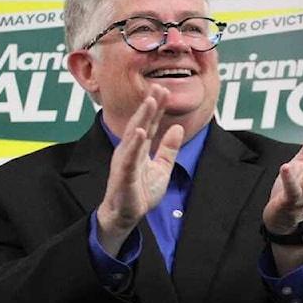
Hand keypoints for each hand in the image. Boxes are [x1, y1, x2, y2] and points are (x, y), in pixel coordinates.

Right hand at [96, 85, 183, 254]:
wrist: (127, 215)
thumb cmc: (141, 191)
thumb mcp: (162, 168)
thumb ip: (169, 148)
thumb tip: (178, 128)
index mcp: (139, 147)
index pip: (150, 123)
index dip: (157, 107)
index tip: (165, 89)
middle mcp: (129, 150)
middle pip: (141, 123)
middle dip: (150, 105)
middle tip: (159, 87)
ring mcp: (125, 161)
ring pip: (134, 135)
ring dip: (142, 118)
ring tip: (150, 101)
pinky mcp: (124, 175)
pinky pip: (130, 158)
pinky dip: (135, 144)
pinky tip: (140, 131)